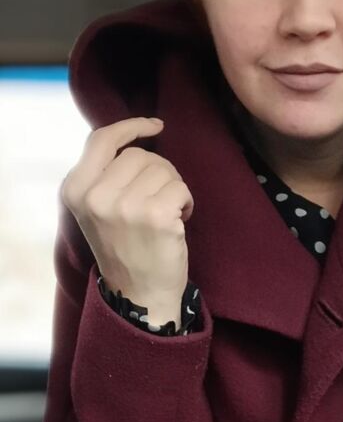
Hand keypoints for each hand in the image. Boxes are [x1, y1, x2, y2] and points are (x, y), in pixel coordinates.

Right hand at [60, 117, 193, 314]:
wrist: (139, 295)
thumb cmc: (124, 249)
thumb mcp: (97, 210)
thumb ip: (106, 176)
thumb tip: (136, 140)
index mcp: (76, 190)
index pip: (102, 139)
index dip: (131, 127)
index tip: (154, 126)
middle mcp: (96, 196)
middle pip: (141, 155)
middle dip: (158, 172)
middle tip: (157, 201)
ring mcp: (125, 206)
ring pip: (164, 169)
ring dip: (173, 188)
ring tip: (165, 215)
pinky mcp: (155, 215)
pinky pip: (181, 187)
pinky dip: (187, 202)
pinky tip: (178, 221)